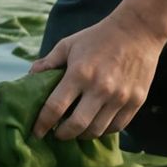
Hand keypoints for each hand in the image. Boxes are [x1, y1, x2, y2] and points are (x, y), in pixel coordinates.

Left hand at [28, 12, 163, 139]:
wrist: (137, 31)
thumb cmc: (98, 37)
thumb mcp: (68, 44)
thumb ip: (49, 62)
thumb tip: (29, 77)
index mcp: (79, 73)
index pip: (55, 107)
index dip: (42, 123)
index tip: (36, 131)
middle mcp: (100, 88)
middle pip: (76, 125)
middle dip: (62, 134)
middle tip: (56, 134)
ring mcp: (120, 97)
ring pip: (97, 130)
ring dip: (82, 135)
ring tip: (75, 130)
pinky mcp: (136, 101)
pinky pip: (116, 127)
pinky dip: (103, 130)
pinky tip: (95, 125)